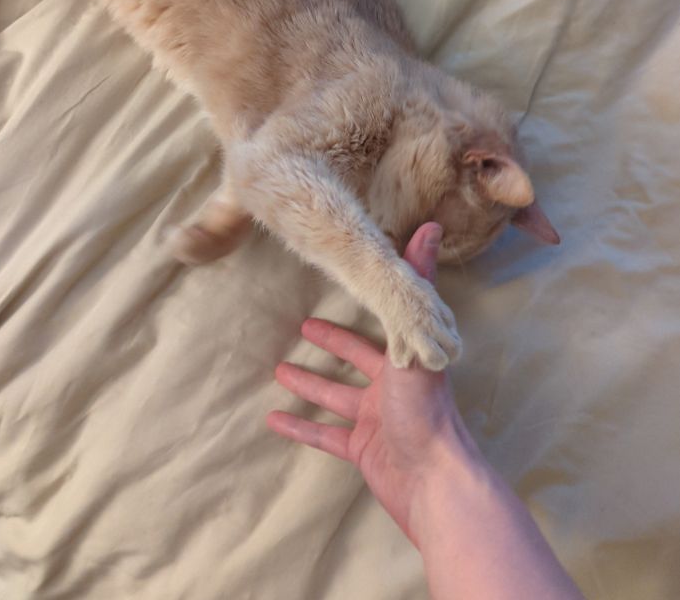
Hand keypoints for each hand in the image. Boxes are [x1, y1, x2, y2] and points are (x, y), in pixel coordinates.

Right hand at [267, 222, 473, 544]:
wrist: (434, 480)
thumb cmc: (426, 408)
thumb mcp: (415, 339)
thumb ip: (420, 281)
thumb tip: (432, 225)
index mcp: (404, 357)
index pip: (379, 325)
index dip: (362, 302)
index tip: (343, 281)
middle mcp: (391, 386)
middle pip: (354, 360)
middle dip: (328, 343)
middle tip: (300, 327)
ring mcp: (375, 420)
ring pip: (334, 397)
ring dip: (307, 384)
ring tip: (276, 369)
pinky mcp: (362, 450)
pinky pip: (324, 435)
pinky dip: (300, 427)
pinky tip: (272, 419)